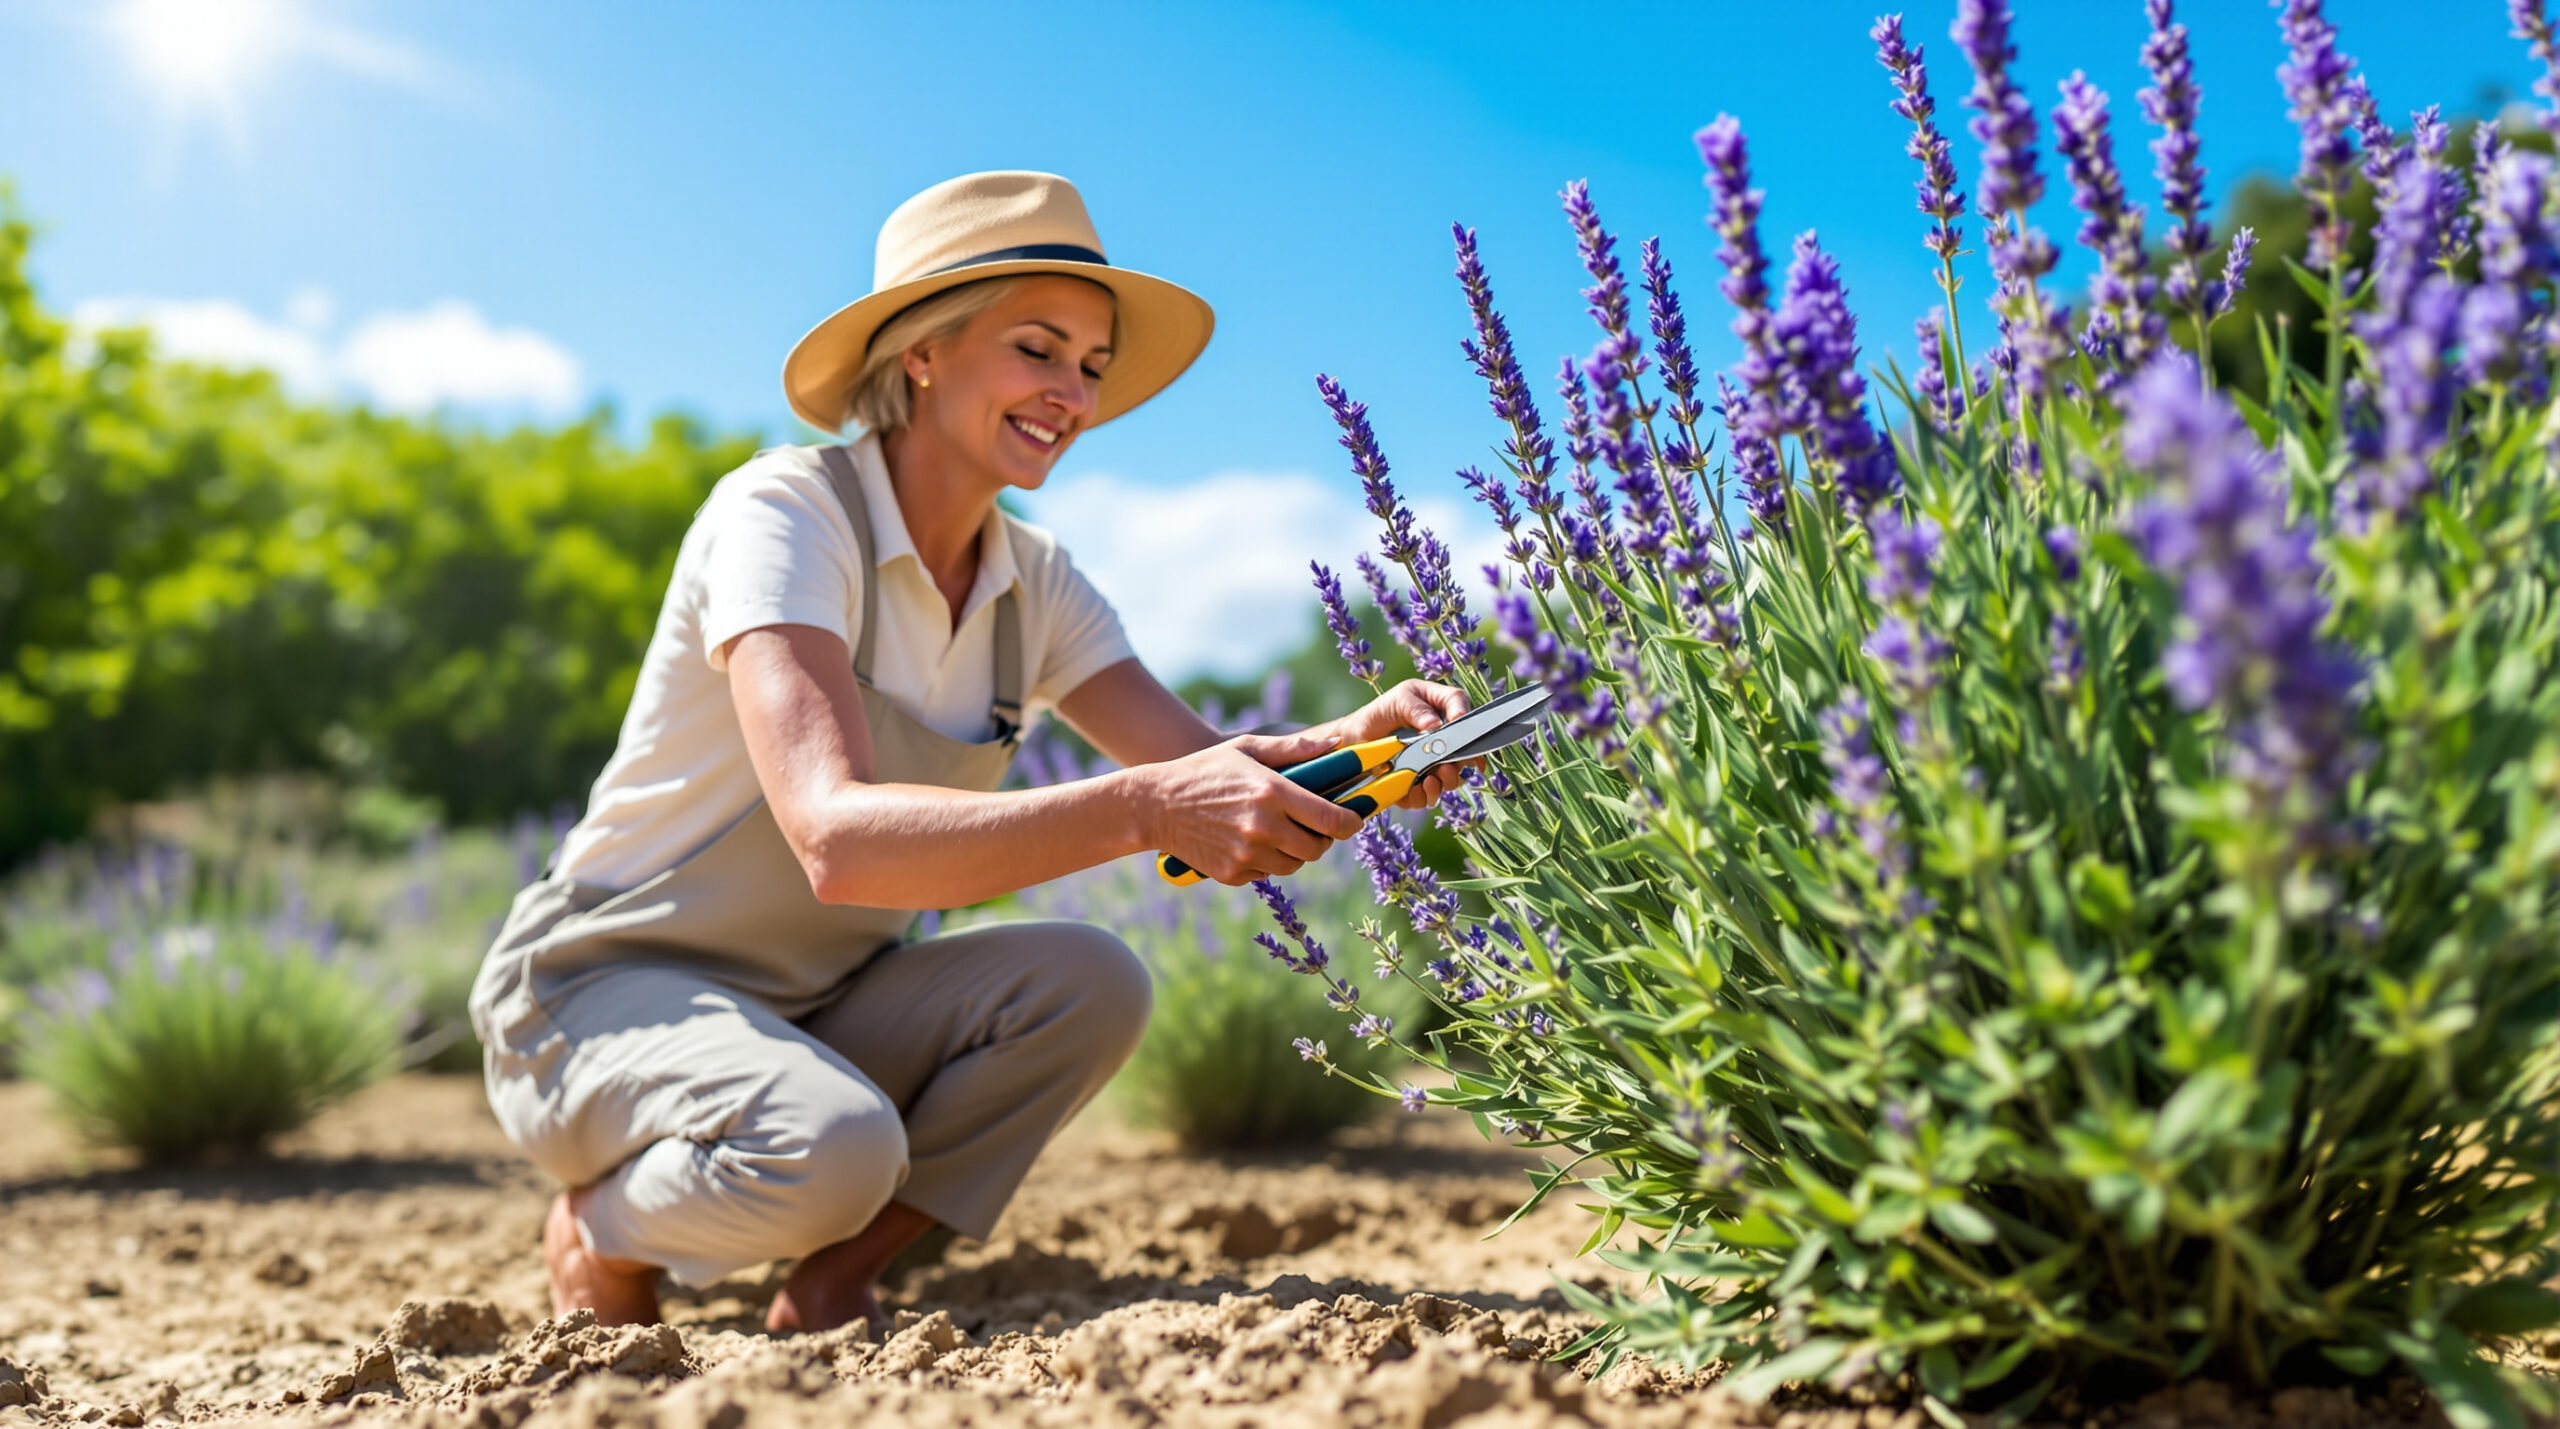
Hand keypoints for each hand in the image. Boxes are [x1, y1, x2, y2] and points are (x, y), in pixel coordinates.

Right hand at [1137, 731, 1366, 885]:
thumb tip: (1337, 745)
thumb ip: (1295, 748)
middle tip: (1313, 827)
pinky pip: (1265, 874)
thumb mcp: (1247, 748)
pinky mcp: (1232, 874)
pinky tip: (1249, 842)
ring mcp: (1247, 854)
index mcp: (1273, 793)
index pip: (1331, 819)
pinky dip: (1265, 863)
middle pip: (1316, 849)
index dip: (1349, 823)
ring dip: (1294, 852)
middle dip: (1321, 840)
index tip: (1352, 821)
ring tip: (1278, 832)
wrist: (1156, 805)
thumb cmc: (1204, 770)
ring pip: (1293, 866)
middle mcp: (1264, 827)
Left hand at [1323, 679, 1482, 810]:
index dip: (1465, 718)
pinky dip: (1424, 795)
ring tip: (1432, 778)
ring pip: (1451, 779)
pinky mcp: (1419, 784)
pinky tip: (1416, 787)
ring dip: (1446, 781)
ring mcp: (1434, 763)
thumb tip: (1434, 724)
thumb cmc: (1383, 711)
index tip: (1458, 723)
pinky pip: (1427, 796)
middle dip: (1459, 762)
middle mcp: (1444, 740)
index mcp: (1442, 710)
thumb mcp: (1399, 699)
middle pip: (1464, 753)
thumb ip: (1416, 709)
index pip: (1462, 710)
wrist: (1358, 735)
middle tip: (1447, 764)